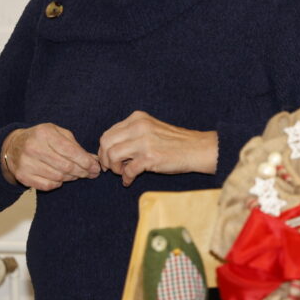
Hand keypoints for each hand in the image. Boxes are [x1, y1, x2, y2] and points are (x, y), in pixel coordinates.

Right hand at [1, 123, 99, 190]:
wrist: (13, 146)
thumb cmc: (41, 138)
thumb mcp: (57, 133)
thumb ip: (74, 145)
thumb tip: (93, 160)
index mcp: (45, 134)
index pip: (70, 151)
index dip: (86, 161)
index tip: (96, 167)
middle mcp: (34, 147)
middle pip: (66, 166)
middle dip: (82, 171)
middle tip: (91, 174)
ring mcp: (26, 163)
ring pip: (58, 177)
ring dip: (71, 178)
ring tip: (77, 175)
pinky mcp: (23, 176)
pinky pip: (47, 185)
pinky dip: (58, 184)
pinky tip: (61, 179)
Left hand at [97, 111, 217, 186]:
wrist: (195, 149)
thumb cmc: (173, 141)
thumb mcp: (150, 128)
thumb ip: (131, 134)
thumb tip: (110, 148)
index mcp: (137, 119)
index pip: (108, 133)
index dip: (104, 149)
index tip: (108, 159)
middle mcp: (138, 127)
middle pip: (106, 142)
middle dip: (105, 158)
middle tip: (111, 168)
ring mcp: (144, 142)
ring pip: (112, 155)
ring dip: (115, 168)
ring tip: (123, 173)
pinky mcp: (150, 158)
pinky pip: (128, 170)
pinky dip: (126, 178)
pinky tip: (130, 181)